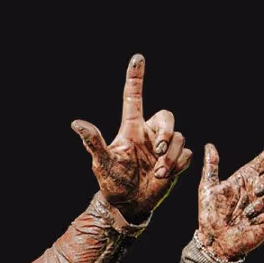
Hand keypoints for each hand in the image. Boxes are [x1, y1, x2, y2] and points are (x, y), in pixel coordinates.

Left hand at [71, 55, 190, 221]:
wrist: (129, 203)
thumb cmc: (113, 182)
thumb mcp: (103, 162)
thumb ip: (93, 142)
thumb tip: (76, 123)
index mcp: (131, 129)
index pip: (133, 98)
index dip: (135, 78)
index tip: (137, 58)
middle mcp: (148, 134)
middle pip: (167, 116)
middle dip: (166, 132)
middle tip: (158, 150)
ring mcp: (163, 146)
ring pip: (179, 138)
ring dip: (170, 157)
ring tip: (157, 173)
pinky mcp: (177, 159)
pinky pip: (187, 153)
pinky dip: (178, 164)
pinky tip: (164, 175)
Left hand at [197, 133, 263, 261]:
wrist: (214, 240)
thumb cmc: (210, 215)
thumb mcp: (207, 189)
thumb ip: (211, 167)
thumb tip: (209, 146)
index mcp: (246, 178)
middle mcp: (258, 189)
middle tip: (255, 191)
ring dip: (262, 203)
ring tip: (245, 214)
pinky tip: (251, 221)